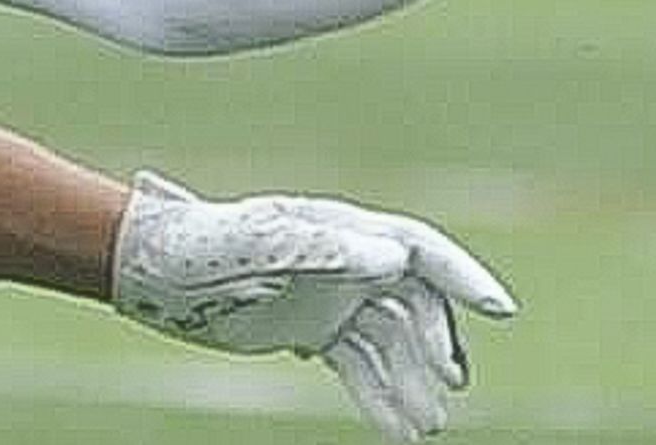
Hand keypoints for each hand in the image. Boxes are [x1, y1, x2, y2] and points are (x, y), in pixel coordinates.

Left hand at [110, 170, 516, 441]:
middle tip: (450, 386)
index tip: (501, 311)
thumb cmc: (204, 245)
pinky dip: (381, 398)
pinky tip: (398, 431)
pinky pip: (360, 366)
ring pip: (391, 343)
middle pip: (413, 304)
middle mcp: (347, 261)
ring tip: (430, 427)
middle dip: (437, 345)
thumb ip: (326, 251)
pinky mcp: (312, 329)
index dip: (464, 278)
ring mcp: (332, 297)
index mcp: (343, 230)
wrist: (153, 269)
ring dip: (413, 382)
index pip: (419, 251)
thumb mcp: (262, 245)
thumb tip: (396, 259)